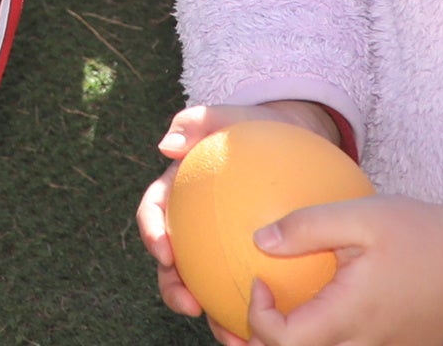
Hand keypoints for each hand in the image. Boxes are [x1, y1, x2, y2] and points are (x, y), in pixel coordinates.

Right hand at [140, 103, 356, 331]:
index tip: (165, 252)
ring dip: (212, 315)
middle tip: (189, 305)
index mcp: (175, 193)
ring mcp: (215, 248)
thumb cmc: (252, 129)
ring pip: (205, 286)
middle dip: (173, 290)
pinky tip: (272, 328)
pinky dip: (253, 311)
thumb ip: (197, 121)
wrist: (291, 143)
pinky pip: (245, 289)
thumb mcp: (228, 117)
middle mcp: (189, 226)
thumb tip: (166, 144)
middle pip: (171, 264)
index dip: (151, 234)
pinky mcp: (246, 262)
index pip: (153, 213)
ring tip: (231, 334)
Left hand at [237, 196, 442, 345]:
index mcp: (351, 317)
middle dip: (257, 344)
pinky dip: (317, 340)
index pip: (286, 341)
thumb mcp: (362, 216)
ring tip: (259, 322)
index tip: (258, 280)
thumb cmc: (423, 234)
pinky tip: (305, 311)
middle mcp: (365, 345)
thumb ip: (307, 227)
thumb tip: (258, 240)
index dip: (258, 318)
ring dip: (285, 344)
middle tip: (231, 319)